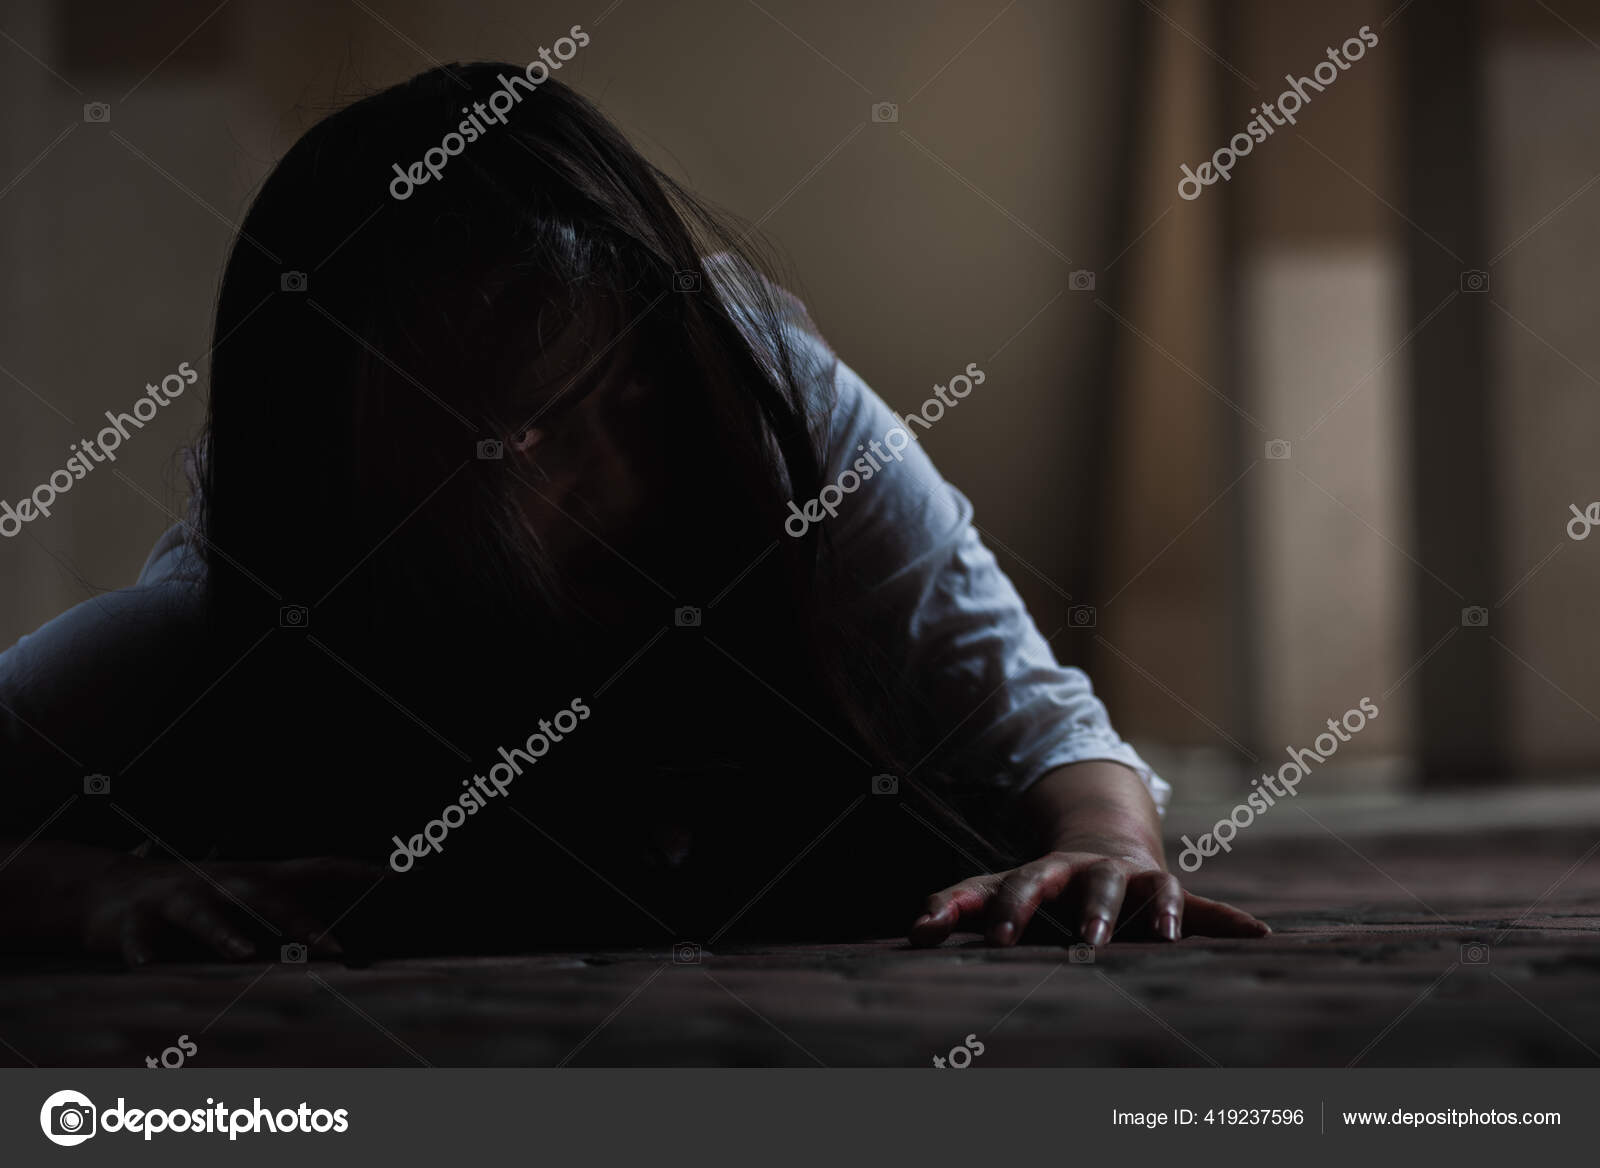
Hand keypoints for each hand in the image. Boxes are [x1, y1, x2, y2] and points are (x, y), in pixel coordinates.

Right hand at [79, 855, 383, 965]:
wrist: (106, 889)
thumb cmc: (195, 898)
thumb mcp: (246, 896)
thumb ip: (293, 908)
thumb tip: (349, 933)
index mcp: (254, 877)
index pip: (315, 868)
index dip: (357, 871)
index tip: (399, 876)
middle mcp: (220, 881)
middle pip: (265, 896)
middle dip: (300, 921)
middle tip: (336, 949)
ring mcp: (175, 897)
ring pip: (202, 912)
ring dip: (224, 932)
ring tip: (246, 954)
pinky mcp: (131, 919)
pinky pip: (138, 936)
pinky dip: (143, 951)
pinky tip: (150, 967)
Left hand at [907, 837, 1269, 947]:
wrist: (1102, 844)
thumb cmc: (1039, 884)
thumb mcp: (994, 887)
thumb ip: (954, 905)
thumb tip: (915, 929)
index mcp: (1046, 870)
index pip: (1023, 883)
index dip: (1011, 908)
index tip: (1000, 940)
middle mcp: (1093, 871)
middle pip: (1090, 884)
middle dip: (1088, 911)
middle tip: (1084, 944)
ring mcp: (1135, 880)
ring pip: (1150, 890)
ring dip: (1157, 911)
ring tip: (1162, 937)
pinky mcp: (1169, 894)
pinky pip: (1203, 906)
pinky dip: (1231, 921)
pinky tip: (1261, 937)